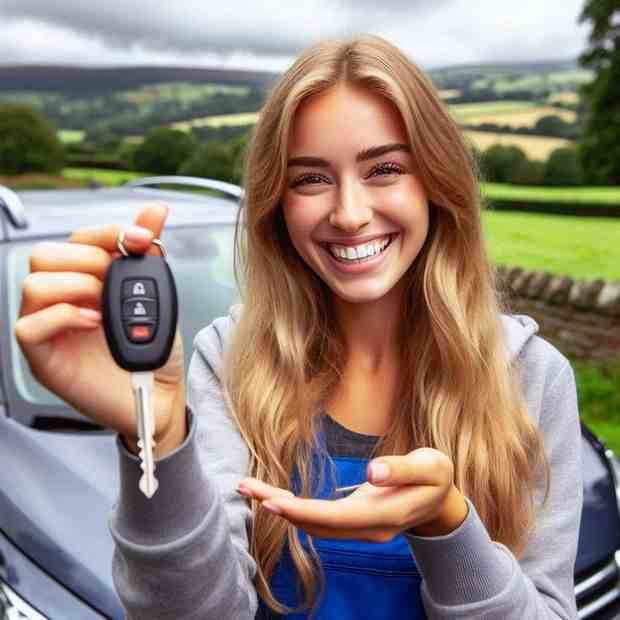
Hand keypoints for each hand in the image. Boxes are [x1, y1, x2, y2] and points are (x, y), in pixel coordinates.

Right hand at [14, 202, 186, 456]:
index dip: (109, 233)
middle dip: (89, 261)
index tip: (143, 239)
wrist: (162, 392)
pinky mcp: (43, 358)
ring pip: (33, 284)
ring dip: (77, 287)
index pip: (78, 239)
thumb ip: (148, 253)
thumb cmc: (153, 346)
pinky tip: (93, 323)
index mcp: (84, 279)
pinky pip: (29, 326)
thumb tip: (156, 210)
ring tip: (105, 308)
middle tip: (116, 283)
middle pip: (46, 255)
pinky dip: (64, 317)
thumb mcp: (157, 294)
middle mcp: (60, 299)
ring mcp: (48, 327)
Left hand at [237, 448, 468, 541]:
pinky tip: (274, 496)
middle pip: (316, 525)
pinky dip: (293, 508)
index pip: (336, 519)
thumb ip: (403, 469)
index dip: (303, 511)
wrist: (440, 500)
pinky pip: (318, 519)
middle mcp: (367, 529)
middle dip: (279, 507)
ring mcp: (359, 529)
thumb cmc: (436, 477)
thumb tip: (373, 470)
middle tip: (245, 487)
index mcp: (385, 515)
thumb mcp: (431, 466)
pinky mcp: (353, 521)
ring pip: (313, 524)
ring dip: (281, 507)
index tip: (274, 501)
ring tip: (249, 487)